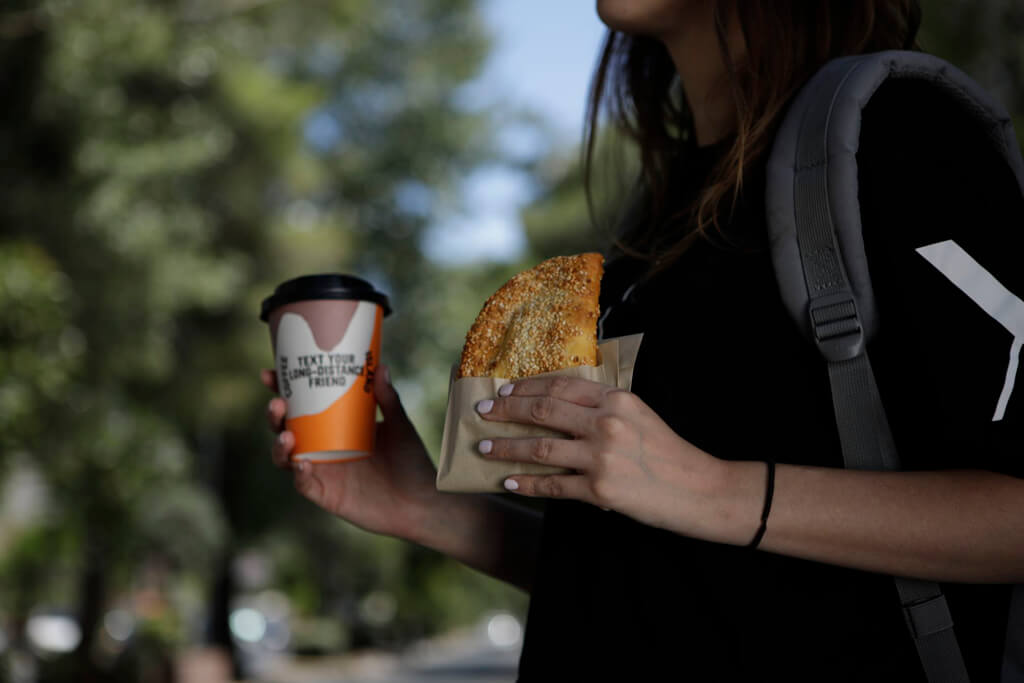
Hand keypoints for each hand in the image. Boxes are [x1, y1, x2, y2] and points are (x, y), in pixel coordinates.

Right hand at [261, 364, 438, 540]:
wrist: (420, 501)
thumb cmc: (410, 461)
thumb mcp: (399, 425)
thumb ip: (388, 399)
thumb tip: (381, 366)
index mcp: (334, 426)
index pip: (302, 404)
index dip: (281, 389)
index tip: (270, 373)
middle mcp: (322, 447)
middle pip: (285, 428)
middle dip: (275, 415)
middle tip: (278, 403)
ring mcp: (322, 471)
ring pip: (285, 457)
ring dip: (279, 445)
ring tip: (287, 436)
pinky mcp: (325, 494)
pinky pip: (303, 484)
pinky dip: (299, 474)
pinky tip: (304, 463)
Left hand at [475, 376, 762, 544]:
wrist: (700, 491)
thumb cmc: (670, 454)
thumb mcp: (640, 416)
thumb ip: (605, 407)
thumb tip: (561, 406)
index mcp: (616, 400)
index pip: (561, 385)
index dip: (528, 387)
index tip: (504, 390)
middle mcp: (607, 423)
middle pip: (544, 410)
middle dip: (507, 411)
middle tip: (483, 413)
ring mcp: (603, 457)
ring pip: (541, 447)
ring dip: (507, 447)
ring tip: (484, 448)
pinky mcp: (600, 490)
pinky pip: (553, 485)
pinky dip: (527, 483)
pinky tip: (508, 482)